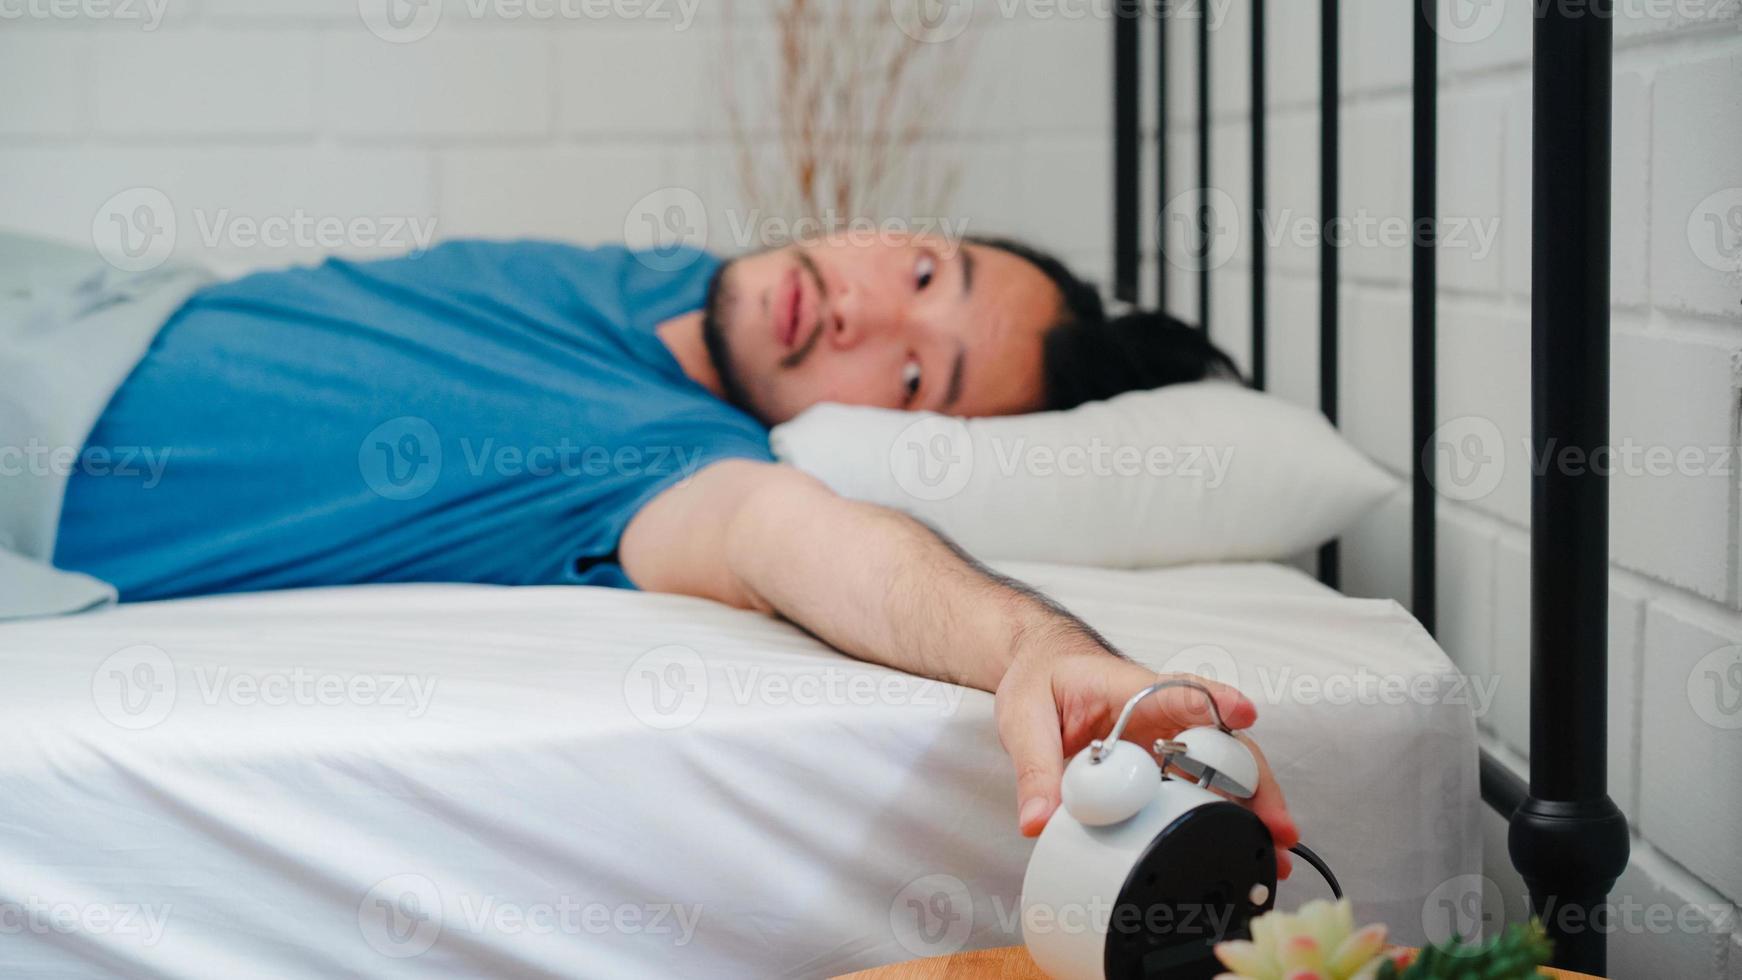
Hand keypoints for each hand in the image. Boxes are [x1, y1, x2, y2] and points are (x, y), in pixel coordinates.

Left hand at [993, 646, 1300, 877]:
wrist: (1041, 667)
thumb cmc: (1040, 678)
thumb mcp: (1024, 718)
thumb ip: (1035, 769)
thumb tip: (1039, 822)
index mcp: (1130, 688)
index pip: (1181, 691)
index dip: (1216, 702)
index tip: (1244, 714)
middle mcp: (1161, 714)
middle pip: (1222, 741)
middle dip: (1255, 781)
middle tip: (1276, 824)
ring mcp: (1167, 739)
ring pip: (1221, 769)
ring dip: (1250, 807)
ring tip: (1272, 851)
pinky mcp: (1161, 764)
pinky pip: (1197, 787)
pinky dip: (1221, 816)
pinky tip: (1239, 847)